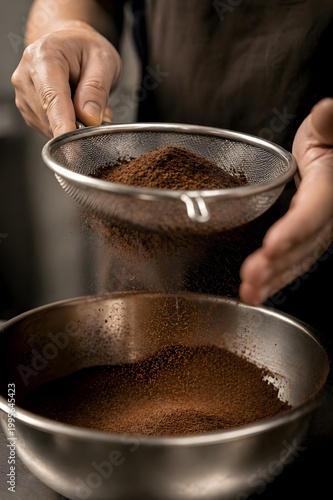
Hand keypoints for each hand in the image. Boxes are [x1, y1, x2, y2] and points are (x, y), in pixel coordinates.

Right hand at [11, 21, 120, 136]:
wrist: (72, 46)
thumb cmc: (87, 50)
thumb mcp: (104, 61)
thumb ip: (96, 89)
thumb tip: (89, 118)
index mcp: (44, 56)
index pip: (52, 99)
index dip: (63, 126)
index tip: (73, 148)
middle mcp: (26, 75)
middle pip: (51, 117)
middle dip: (78, 123)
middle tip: (98, 108)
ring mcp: (24, 95)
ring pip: (51, 128)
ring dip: (74, 125)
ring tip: (85, 103)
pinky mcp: (28, 110)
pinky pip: (50, 129)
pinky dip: (67, 126)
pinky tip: (74, 109)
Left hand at [239, 97, 332, 304]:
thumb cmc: (328, 140)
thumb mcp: (328, 128)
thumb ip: (330, 124)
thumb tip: (328, 109)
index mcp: (328, 189)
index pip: (312, 213)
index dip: (294, 230)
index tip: (272, 246)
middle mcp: (325, 216)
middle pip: (301, 245)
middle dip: (275, 265)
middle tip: (249, 280)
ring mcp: (317, 232)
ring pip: (296, 261)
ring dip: (271, 280)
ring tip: (247, 295)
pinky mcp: (305, 240)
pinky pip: (291, 263)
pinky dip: (273, 279)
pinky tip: (254, 292)